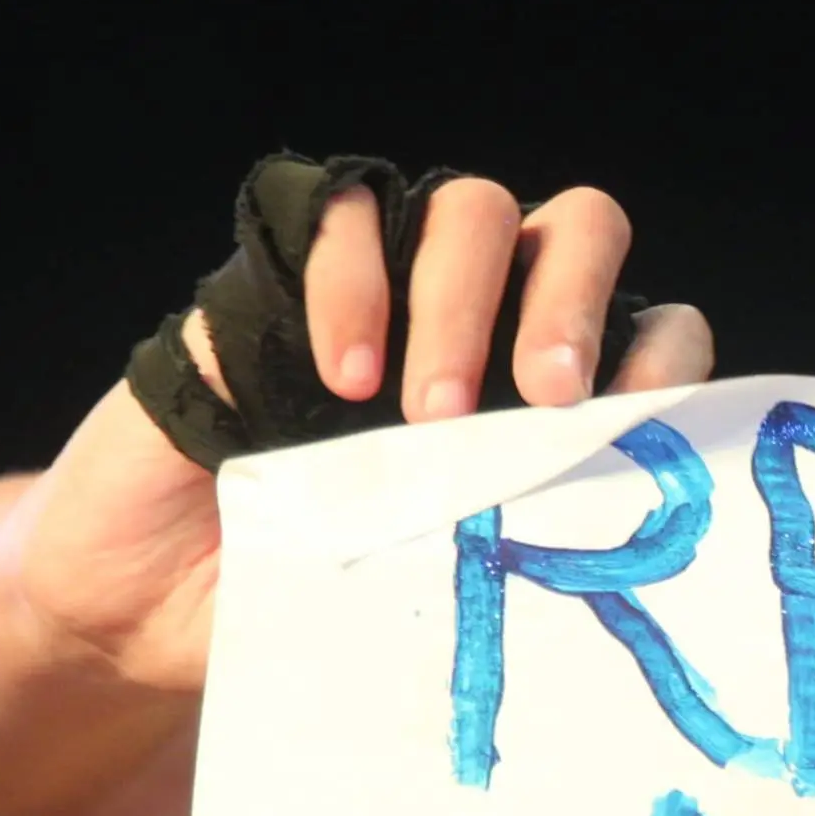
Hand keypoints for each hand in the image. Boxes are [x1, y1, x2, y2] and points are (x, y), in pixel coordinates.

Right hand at [13, 175, 713, 694]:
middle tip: (546, 396)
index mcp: (545, 394)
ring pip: (474, 209)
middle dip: (576, 302)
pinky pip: (346, 212)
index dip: (667, 362)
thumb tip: (605, 569)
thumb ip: (511, 549)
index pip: (653, 329)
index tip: (644, 431)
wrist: (147, 605)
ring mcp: (390, 282)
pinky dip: (357, 281)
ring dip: (466, 299)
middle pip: (580, 231)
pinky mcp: (286, 267)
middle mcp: (485, 319)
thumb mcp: (428, 586)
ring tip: (428, 413)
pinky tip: (343, 372)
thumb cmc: (312, 601)